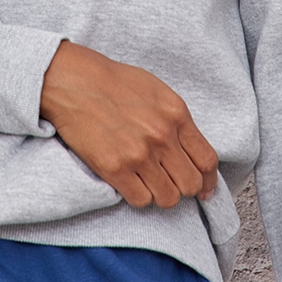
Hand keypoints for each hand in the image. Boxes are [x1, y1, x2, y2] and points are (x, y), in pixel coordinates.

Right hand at [40, 40, 217, 207]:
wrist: (74, 81)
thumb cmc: (112, 83)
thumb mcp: (156, 91)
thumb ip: (176, 120)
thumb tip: (190, 149)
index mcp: (176, 114)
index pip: (207, 160)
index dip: (208, 181)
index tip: (204, 189)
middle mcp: (161, 136)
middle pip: (191, 184)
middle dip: (184, 188)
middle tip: (171, 183)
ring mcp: (138, 154)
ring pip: (168, 198)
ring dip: (161, 194)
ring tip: (148, 182)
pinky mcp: (114, 168)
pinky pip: (141, 200)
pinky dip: (138, 196)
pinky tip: (130, 182)